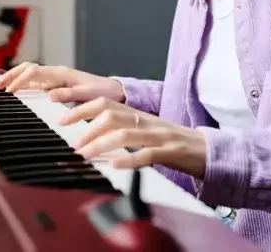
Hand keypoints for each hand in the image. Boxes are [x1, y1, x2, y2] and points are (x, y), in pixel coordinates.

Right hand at [0, 62, 125, 103]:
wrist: (113, 90)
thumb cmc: (102, 92)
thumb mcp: (87, 94)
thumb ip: (69, 94)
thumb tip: (49, 95)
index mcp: (61, 73)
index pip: (34, 72)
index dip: (20, 80)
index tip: (9, 92)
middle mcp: (56, 72)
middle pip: (27, 68)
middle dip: (10, 76)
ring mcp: (55, 77)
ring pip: (29, 73)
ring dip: (14, 78)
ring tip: (0, 88)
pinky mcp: (56, 84)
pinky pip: (36, 81)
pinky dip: (23, 83)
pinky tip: (16, 91)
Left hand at [60, 97, 207, 177]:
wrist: (208, 151)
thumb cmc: (173, 145)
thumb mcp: (145, 134)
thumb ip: (122, 132)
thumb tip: (90, 138)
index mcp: (139, 115)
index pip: (106, 103)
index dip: (82, 108)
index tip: (61, 119)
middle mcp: (147, 121)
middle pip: (112, 114)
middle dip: (87, 127)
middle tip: (72, 143)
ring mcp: (160, 136)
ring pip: (126, 134)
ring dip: (101, 144)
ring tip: (85, 156)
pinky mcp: (172, 152)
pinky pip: (148, 155)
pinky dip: (129, 160)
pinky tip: (115, 166)